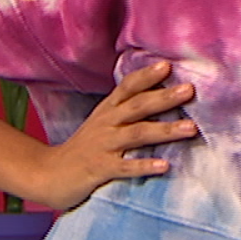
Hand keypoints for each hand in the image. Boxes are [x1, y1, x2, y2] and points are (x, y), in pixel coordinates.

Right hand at [26, 61, 196, 211]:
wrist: (49, 174)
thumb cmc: (84, 148)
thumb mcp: (102, 122)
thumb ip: (126, 110)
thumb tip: (161, 96)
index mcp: (108, 110)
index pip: (128, 87)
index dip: (146, 75)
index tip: (168, 65)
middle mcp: (106, 123)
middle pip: (137, 106)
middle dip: (164, 97)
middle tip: (189, 90)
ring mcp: (103, 145)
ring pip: (136, 134)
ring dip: (164, 130)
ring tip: (191, 129)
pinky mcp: (100, 169)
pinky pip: (125, 167)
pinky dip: (144, 165)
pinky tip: (164, 165)